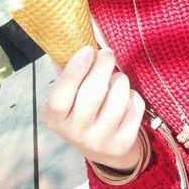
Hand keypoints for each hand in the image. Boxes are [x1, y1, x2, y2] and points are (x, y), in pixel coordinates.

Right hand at [41, 46, 145, 171]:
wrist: (102, 147)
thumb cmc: (82, 108)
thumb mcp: (68, 95)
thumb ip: (68, 71)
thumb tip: (71, 41)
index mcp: (54, 118)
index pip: (59, 98)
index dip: (73, 72)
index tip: (88, 49)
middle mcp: (74, 134)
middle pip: (92, 95)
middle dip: (103, 66)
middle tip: (107, 53)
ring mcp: (99, 141)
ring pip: (117, 99)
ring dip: (120, 80)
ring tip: (116, 78)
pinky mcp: (122, 145)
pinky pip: (134, 108)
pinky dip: (133, 96)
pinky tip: (125, 97)